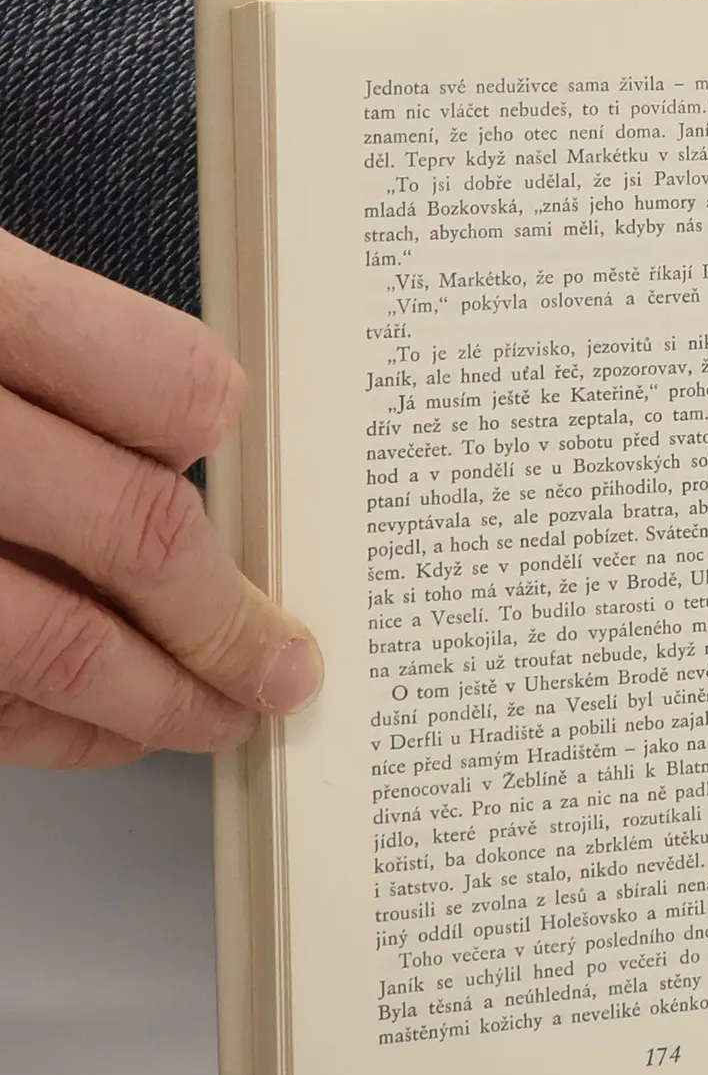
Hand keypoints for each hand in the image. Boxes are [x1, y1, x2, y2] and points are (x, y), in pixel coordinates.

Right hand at [0, 227, 321, 767]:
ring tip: (218, 717)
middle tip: (286, 665)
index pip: (175, 385)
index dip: (221, 440)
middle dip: (232, 621)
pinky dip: (53, 730)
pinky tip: (102, 726)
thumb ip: (52, 344)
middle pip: (140, 534)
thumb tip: (190, 422)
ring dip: (161, 702)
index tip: (236, 473)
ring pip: (60, 647)